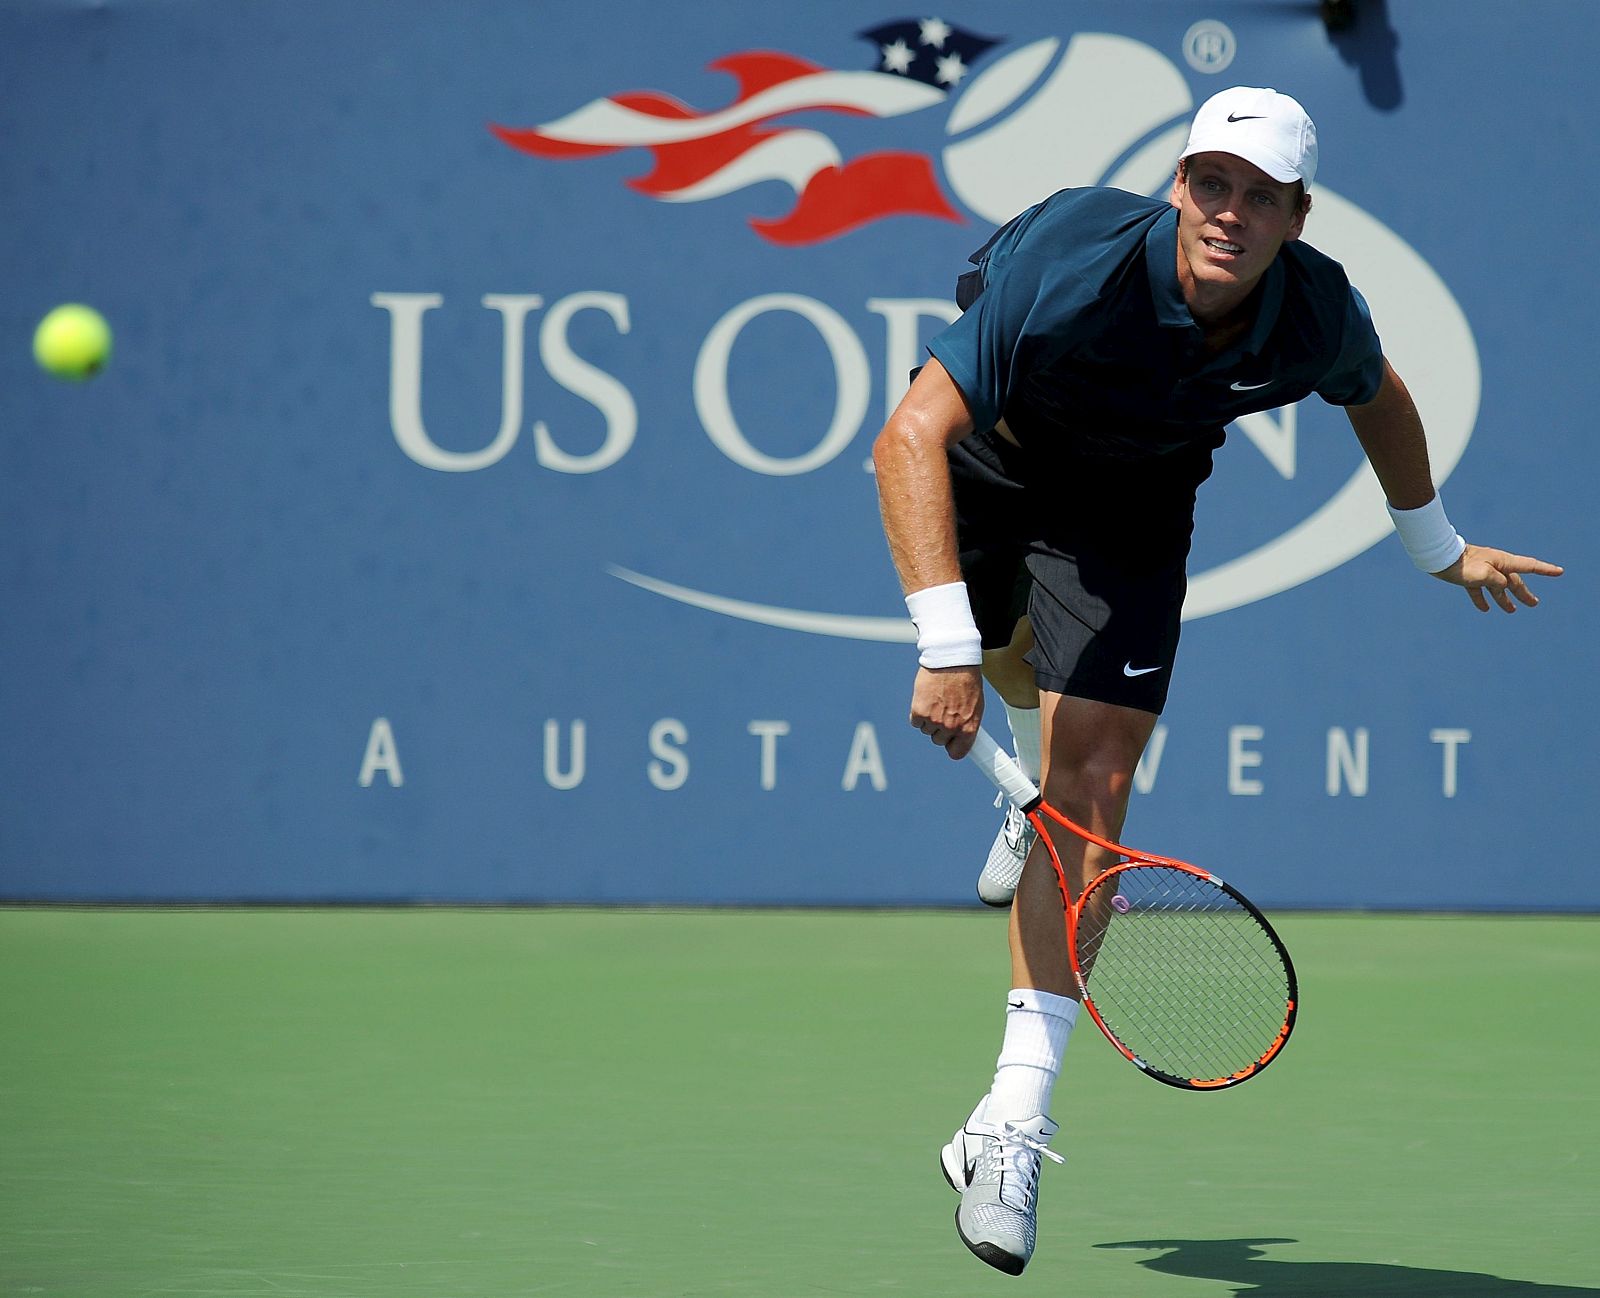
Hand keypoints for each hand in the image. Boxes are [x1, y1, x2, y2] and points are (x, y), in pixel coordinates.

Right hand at [909, 664, 983, 758]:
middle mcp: (951, 728)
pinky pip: (915, 722)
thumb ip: (968, 723)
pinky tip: (926, 698)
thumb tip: (962, 736)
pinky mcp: (919, 712)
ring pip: (926, 730)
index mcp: (969, 728)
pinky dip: (918, 712)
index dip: (953, 748)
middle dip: (940, 729)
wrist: (952, 660)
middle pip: (939, 740)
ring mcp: (934, 721)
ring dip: (929, 719)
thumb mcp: (975, 705)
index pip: (957, 753)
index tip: (950, 745)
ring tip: (937, 700)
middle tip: (944, 710)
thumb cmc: (966, 679)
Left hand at [1433, 544, 1563, 611]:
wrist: (1439, 557)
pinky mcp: (1468, 576)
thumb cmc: (1462, 564)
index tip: (1559, 572)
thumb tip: (1503, 587)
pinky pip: (1479, 590)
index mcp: (1503, 562)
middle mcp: (1495, 566)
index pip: (1530, 566)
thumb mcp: (1484, 575)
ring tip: (1512, 611)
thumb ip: (1497, 582)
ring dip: (1504, 599)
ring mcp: (1482, 571)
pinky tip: (1484, 609)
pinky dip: (1482, 599)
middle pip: (1513, 581)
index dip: (1545, 570)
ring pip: (1497, 587)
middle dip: (1523, 592)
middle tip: (1534, 604)